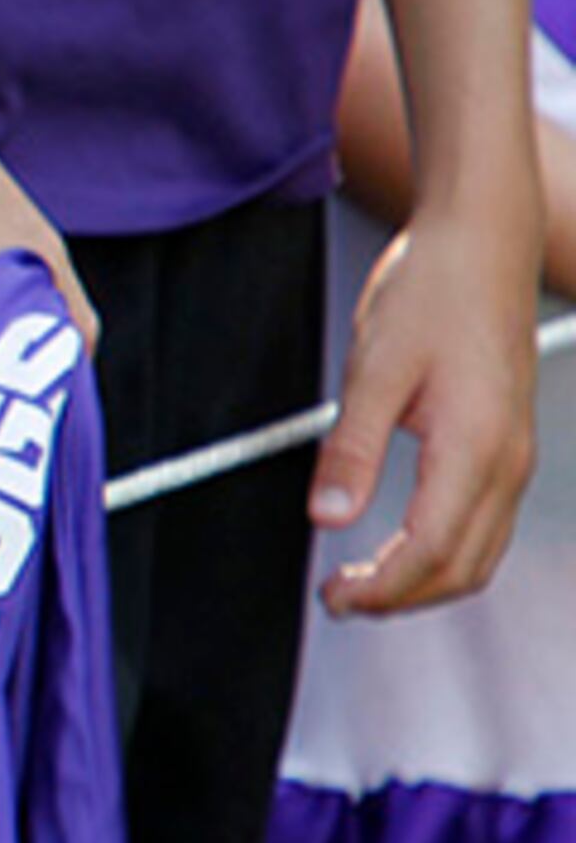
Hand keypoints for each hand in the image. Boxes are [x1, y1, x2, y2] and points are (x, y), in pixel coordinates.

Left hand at [313, 206, 537, 615]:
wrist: (481, 243)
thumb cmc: (433, 291)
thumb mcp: (375, 368)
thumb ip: (351, 448)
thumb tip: (327, 514)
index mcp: (475, 446)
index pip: (430, 551)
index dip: (381, 588)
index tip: (334, 597)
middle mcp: (506, 460)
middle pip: (462, 567)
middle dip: (401, 598)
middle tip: (338, 599)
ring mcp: (514, 454)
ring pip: (479, 553)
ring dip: (423, 581)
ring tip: (362, 582)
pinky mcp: (506, 444)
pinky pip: (484, 523)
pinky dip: (443, 552)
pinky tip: (401, 545)